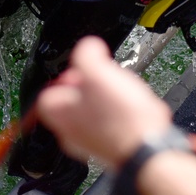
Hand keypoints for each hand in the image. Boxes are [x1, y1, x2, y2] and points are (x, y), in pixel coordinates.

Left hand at [36, 36, 172, 167]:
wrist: (147, 148)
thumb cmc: (121, 118)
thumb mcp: (99, 73)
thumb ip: (87, 55)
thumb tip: (87, 46)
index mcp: (60, 115)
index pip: (48, 95)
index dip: (66, 78)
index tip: (82, 70)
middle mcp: (72, 133)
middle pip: (73, 103)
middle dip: (92, 88)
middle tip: (106, 79)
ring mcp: (92, 143)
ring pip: (94, 114)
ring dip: (109, 100)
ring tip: (124, 92)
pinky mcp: (113, 147)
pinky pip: (113, 125)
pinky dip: (123, 115)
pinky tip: (135, 108)